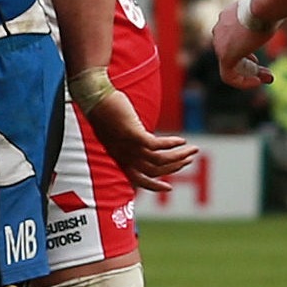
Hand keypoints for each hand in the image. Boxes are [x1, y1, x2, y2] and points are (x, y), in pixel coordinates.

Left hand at [81, 91, 199, 192]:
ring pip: (160, 160)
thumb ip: (127, 143)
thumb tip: (140, 143)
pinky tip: (182, 140)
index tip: (170, 188)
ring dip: (180, 156)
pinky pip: (158, 145)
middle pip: (155, 170)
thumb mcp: (114, 134)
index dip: (155, 187)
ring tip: (192, 150)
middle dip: (175, 167)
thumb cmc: (104, 113)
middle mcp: (125, 156)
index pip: (139, 180)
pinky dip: (172, 144)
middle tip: (189, 160)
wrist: (94, 98)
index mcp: (120, 159)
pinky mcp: (134, 134)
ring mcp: (129, 146)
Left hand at [212, 7, 274, 89]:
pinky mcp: (224, 55)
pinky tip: (257, 82)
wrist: (263, 6)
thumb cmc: (270, 6)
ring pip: (231, 65)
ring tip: (263, 79)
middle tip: (265, 73)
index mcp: (227, 18)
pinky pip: (228, 76)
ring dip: (248, 74)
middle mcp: (220, 30)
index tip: (256, 61)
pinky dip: (242, 82)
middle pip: (232, 53)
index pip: (232, 40)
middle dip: (249, 65)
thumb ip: (266, 17)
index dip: (244, 53)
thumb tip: (279, 14)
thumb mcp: (266, 12)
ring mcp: (219, 43)